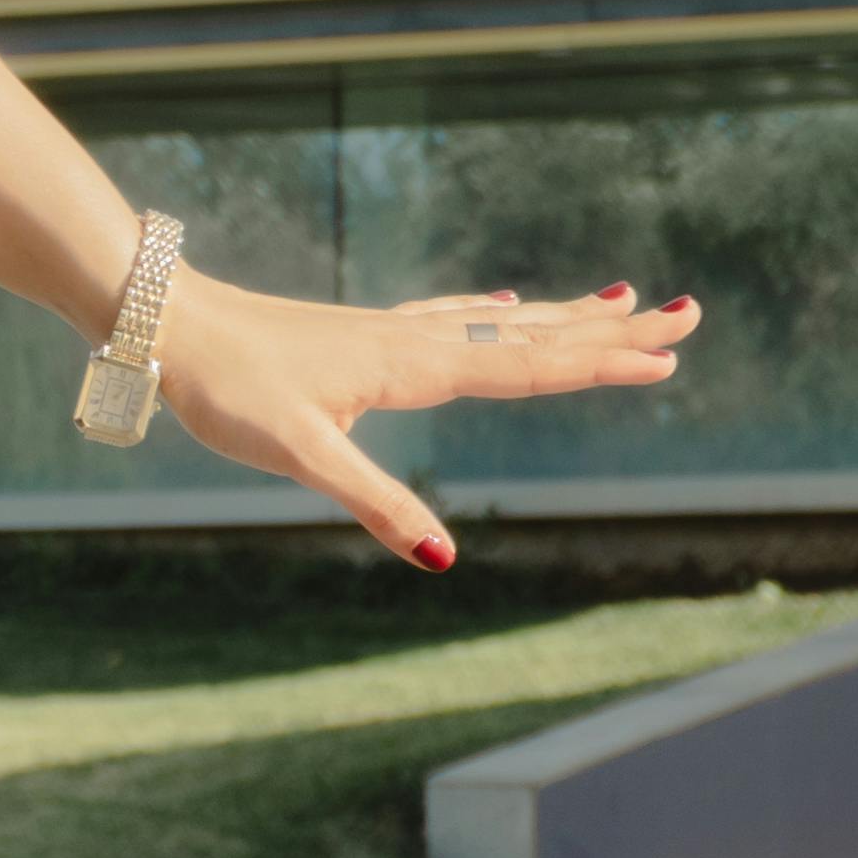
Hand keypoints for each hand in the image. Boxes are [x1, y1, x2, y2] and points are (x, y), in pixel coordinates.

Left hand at [148, 270, 698, 568]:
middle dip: (612, 330)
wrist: (166, 322)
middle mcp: (413, 339)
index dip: (598, 364)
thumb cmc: (226, 387)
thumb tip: (444, 557)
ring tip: (624, 300)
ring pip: (500, 321)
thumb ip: (375, 502)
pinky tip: (503, 304)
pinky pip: (453, 317)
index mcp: (411, 365)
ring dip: (566, 316)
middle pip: (533, 334)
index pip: (526, 367)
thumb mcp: (301, 455)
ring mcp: (391, 331)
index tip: (667, 357)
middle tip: (690, 313)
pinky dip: (497, 313)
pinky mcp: (365, 334)